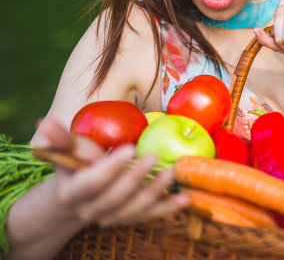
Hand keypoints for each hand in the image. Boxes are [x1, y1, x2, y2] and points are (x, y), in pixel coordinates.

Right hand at [38, 118, 188, 226]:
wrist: (83, 195)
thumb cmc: (78, 165)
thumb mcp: (69, 151)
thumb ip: (61, 139)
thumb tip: (43, 122)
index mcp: (73, 192)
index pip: (92, 182)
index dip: (110, 168)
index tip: (128, 149)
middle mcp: (91, 210)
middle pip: (115, 197)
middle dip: (135, 177)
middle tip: (153, 157)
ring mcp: (113, 217)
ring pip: (135, 208)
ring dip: (155, 191)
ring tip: (172, 173)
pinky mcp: (132, 219)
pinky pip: (151, 215)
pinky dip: (168, 208)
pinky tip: (184, 198)